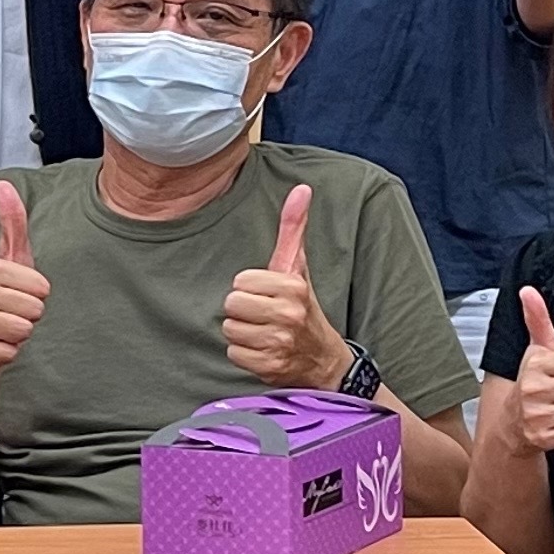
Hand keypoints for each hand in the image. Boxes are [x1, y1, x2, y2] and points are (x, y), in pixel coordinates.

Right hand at [0, 180, 50, 368]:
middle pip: (35, 309)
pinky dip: (8, 352)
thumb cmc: (3, 296)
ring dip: (20, 334)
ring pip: (23, 331)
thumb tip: (3, 184)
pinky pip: (10, 352)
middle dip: (31, 315)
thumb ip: (12, 222)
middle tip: (14, 313)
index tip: (22, 293)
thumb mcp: (13, 258)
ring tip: (5, 327)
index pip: (42, 286)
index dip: (39, 294)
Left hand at [220, 185, 347, 390]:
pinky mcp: (270, 366)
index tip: (267, 295)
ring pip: (230, 329)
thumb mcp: (298, 266)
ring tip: (264, 332)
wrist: (322, 358)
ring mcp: (280, 342)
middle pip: (231, 305)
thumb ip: (294, 227)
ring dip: (243, 333)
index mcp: (292, 286)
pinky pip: (234, 353)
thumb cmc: (302, 305)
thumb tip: (302, 188)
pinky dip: (245, 354)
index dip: (249, 288)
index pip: (240, 281)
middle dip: (243, 310)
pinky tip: (263, 350)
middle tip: (263, 315)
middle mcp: (288, 314)